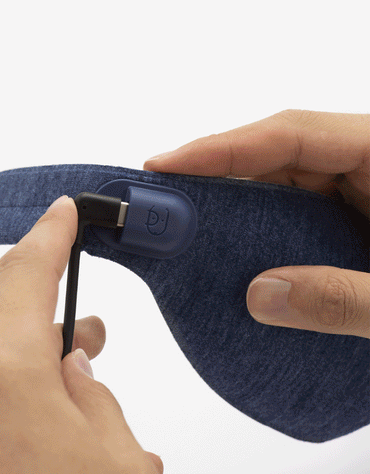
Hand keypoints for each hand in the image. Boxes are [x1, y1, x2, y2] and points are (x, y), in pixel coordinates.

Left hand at [0, 196, 163, 473]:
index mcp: (4, 381)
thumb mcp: (122, 458)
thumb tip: (71, 370)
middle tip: (86, 353)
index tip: (59, 215)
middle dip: (49, 347)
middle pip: (6, 344)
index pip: (24, 276)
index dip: (48, 238)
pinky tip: (21, 462)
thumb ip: (94, 396)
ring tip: (58, 434)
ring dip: (21, 400)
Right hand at [144, 110, 369, 338]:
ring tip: (189, 227)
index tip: (165, 164)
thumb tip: (261, 296)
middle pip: (278, 154)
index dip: (221, 147)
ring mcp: (363, 190)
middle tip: (166, 201)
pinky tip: (237, 251)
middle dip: (217, 176)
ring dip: (236, 207)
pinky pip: (297, 213)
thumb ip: (348, 298)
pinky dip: (262, 231)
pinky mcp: (355, 219)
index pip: (292, 133)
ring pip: (284, 185)